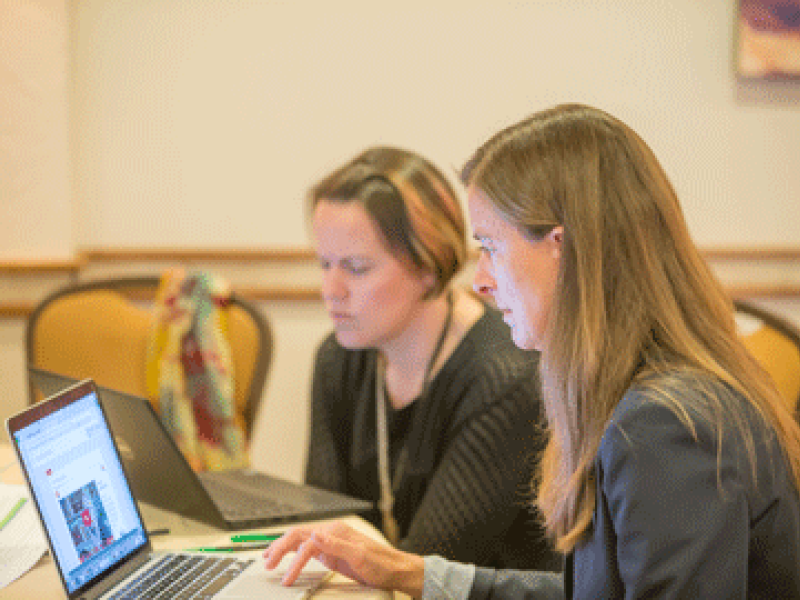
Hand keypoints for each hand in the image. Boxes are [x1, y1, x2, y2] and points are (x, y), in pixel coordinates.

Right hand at [263, 521, 424, 596]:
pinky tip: (286, 558)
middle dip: (280, 548)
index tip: (286, 577)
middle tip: (267, 563)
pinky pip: (307, 550)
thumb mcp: (360, 556)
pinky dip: (294, 553)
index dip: (293, 559)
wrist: (396, 571)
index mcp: (336, 531)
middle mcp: (331, 534)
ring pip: (300, 542)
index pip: (306, 542)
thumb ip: (337, 544)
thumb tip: (316, 533)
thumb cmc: (382, 564)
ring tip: (268, 558)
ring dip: (283, 548)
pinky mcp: (332, 553)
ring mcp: (331, 543)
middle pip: (298, 536)